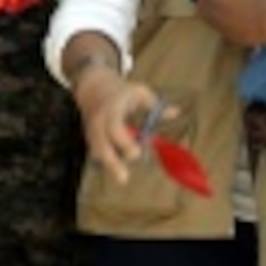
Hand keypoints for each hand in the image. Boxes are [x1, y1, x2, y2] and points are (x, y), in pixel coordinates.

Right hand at [73, 66, 170, 185]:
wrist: (92, 86)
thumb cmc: (119, 90)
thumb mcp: (138, 92)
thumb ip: (154, 105)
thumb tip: (175, 112)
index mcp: (111, 110)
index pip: (115, 129)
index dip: (125, 143)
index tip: (137, 153)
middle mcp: (99, 123)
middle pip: (101, 146)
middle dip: (112, 163)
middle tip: (124, 178)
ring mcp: (92, 131)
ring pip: (97, 152)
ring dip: (109, 165)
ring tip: (122, 178)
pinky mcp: (90, 138)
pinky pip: (97, 153)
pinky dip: (106, 162)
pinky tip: (116, 171)